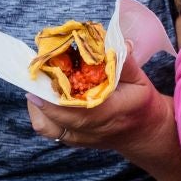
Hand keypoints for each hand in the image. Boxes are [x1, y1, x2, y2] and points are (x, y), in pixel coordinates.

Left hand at [26, 40, 166, 153]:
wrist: (143, 132)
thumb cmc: (140, 103)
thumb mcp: (139, 80)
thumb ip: (125, 62)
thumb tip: (114, 41)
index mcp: (113, 112)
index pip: (81, 106)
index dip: (59, 89)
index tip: (48, 68)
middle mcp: (93, 129)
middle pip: (57, 115)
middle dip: (43, 90)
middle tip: (39, 70)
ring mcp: (80, 137)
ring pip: (46, 125)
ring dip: (37, 103)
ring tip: (39, 83)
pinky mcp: (71, 140)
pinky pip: (47, 129)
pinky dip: (39, 112)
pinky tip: (42, 96)